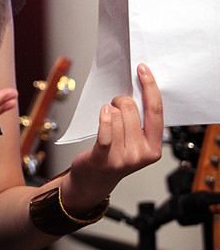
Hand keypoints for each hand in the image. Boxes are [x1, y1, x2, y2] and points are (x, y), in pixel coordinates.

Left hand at [62, 64, 162, 212]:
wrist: (94, 180)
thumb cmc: (113, 154)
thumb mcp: (134, 141)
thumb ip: (139, 121)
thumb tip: (138, 88)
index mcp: (154, 147)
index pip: (156, 111)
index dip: (150, 87)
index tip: (142, 70)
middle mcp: (141, 154)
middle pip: (132, 109)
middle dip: (120, 100)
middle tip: (114, 105)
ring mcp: (123, 158)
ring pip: (116, 115)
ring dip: (108, 111)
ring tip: (106, 119)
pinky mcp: (104, 158)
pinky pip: (106, 132)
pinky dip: (104, 118)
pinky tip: (104, 110)